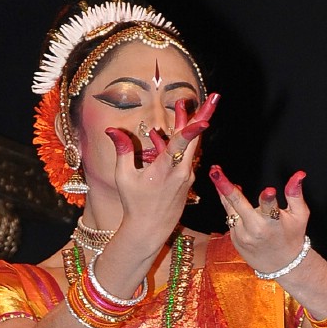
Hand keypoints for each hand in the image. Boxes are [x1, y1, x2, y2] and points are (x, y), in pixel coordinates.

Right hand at [104, 93, 218, 250]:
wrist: (149, 230)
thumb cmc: (134, 204)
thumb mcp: (124, 177)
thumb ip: (122, 151)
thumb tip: (111, 130)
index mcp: (166, 170)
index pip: (181, 146)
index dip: (192, 129)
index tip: (204, 118)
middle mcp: (181, 172)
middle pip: (195, 139)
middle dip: (204, 115)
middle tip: (215, 97)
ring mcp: (186, 177)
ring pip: (190, 146)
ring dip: (187, 126)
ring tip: (182, 105)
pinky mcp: (187, 181)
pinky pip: (184, 158)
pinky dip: (176, 146)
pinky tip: (158, 139)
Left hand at [209, 164, 309, 275]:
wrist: (281, 265)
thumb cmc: (292, 236)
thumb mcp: (300, 216)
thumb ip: (296, 194)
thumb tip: (299, 174)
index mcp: (274, 224)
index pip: (270, 208)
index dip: (269, 199)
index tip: (269, 191)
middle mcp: (255, 230)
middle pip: (238, 205)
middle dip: (226, 187)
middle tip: (216, 172)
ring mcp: (242, 235)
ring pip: (230, 209)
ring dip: (223, 191)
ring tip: (217, 174)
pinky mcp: (234, 238)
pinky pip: (230, 216)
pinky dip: (229, 204)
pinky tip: (227, 192)